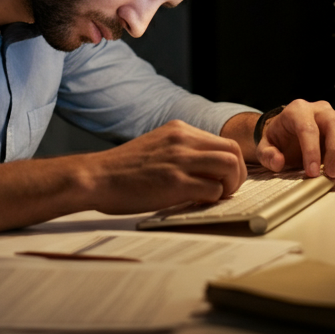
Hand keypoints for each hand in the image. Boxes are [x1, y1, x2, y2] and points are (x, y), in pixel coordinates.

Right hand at [0, 120, 245, 232]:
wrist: (96, 177)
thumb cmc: (122, 169)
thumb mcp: (156, 145)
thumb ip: (181, 150)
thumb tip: (206, 167)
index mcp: (179, 130)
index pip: (223, 141)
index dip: (232, 162)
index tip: (226, 177)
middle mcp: (183, 140)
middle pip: (233, 151)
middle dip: (238, 173)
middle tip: (228, 188)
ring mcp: (180, 160)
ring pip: (230, 167)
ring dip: (231, 185)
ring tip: (218, 196)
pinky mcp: (175, 182)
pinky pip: (212, 189)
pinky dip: (213, 199)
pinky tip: (200, 203)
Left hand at [256, 100, 334, 181]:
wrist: (289, 134)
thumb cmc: (279, 139)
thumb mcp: (265, 147)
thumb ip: (267, 155)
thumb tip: (278, 162)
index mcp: (297, 110)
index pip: (308, 128)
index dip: (312, 151)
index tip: (312, 172)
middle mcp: (320, 109)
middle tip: (329, 175)